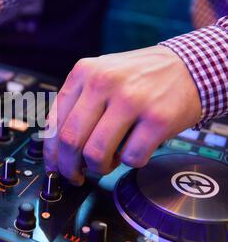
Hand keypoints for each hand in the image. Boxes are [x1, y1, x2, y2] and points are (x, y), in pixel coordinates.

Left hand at [44, 45, 201, 184]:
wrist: (190, 66)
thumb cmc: (140, 77)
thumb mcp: (102, 75)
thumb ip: (78, 104)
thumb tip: (57, 148)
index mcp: (84, 72)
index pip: (54, 122)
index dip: (51, 153)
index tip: (54, 167)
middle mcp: (104, 82)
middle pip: (71, 141)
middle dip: (69, 168)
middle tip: (75, 176)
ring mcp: (131, 100)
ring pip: (96, 154)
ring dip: (99, 168)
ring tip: (106, 163)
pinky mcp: (158, 119)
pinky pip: (130, 158)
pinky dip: (129, 163)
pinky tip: (133, 150)